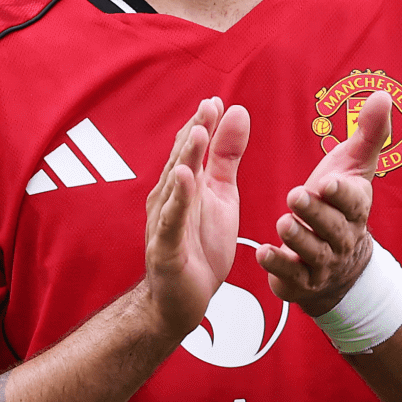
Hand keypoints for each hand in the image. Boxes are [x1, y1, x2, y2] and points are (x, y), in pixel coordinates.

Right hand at [141, 97, 247, 340]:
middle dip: (195, 132)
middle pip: (182, 159)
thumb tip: (236, 111)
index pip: (192, 147)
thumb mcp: (222, 196)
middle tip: (208, 106)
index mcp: (185, 184)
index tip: (216, 99)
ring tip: (197, 133)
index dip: (203, 123)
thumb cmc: (199, 246)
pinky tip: (186, 180)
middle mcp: (170, 198)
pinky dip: (179, 200)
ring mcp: (165, 222)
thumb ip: (226, 156)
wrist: (180, 301)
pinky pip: (172, 221)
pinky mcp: (167, 247)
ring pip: (175, 186)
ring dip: (185, 158)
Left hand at [258, 90, 390, 316]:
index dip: (341, 193)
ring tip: (282, 223)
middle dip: (314, 213)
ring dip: (297, 238)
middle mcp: (342, 238)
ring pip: (312, 252)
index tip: (328, 182)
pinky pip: (291, 276)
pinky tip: (263, 253)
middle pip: (331, 227)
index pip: (352, 201)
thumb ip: (368, 133)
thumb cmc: (340, 204)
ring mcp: (323, 262)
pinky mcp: (301, 280)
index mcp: (355, 208)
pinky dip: (278, 267)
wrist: (343, 265)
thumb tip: (384, 94)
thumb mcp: (354, 167)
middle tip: (295, 196)